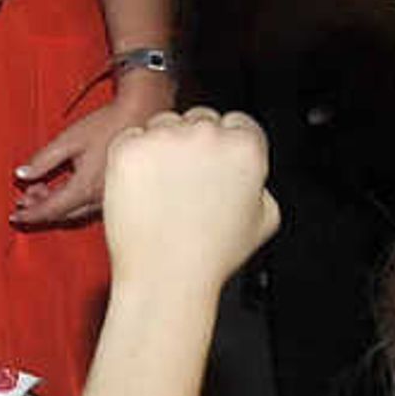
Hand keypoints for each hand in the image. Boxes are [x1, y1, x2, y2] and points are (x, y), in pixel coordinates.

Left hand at [11, 73, 171, 228]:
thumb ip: (43, 160)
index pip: (51, 210)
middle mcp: (99, 199)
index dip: (30, 214)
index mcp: (85, 188)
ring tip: (38, 191)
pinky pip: (90, 205)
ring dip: (55, 205)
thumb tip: (21, 175)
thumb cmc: (107, 125)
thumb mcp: (68, 140)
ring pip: (77, 212)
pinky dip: (72, 200)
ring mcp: (110, 197)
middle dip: (40, 210)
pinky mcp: (117, 191)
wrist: (143, 114)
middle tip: (22, 202)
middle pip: (63, 215)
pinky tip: (63, 188)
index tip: (14, 216)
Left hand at [100, 109, 280, 299]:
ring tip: (162, 190)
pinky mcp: (128, 148)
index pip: (237, 123)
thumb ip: (262, 184)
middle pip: (198, 120)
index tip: (214, 163)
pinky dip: (132, 158)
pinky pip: (129, 138)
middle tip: (185, 182)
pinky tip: (142, 188)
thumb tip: (253, 176)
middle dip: (192, 145)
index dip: (225, 145)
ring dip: (161, 147)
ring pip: (162, 125)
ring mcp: (165, 139)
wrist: (167, 275)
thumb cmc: (212, 254)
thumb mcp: (265, 219)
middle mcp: (206, 135)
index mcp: (245, 147)